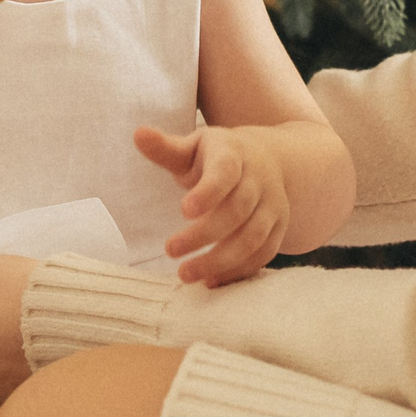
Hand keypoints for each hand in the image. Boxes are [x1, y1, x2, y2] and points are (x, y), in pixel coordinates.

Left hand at [135, 124, 291, 285]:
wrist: (267, 158)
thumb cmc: (218, 155)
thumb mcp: (193, 146)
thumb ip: (166, 148)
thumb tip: (137, 135)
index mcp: (234, 154)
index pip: (225, 172)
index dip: (208, 192)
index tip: (183, 210)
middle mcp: (259, 180)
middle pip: (237, 211)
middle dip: (204, 235)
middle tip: (170, 250)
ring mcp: (272, 206)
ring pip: (253, 238)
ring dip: (220, 261)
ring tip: (186, 274)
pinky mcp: (277, 229)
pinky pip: (263, 254)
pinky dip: (238, 271)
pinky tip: (210, 281)